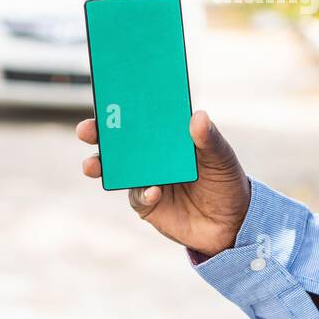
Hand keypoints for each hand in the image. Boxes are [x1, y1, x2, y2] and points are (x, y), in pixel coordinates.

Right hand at [77, 109, 250, 257]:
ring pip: (117, 168)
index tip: (106, 95)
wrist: (231, 224)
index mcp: (167, 136)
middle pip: (119, 140)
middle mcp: (152, 155)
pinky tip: (154, 192)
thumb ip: (209, 139)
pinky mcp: (147, 203)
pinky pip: (137, 195)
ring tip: (93, 165)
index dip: (122, 105)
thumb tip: (198, 116)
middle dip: (98, 133)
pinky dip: (143, 192)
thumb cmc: (226, 182)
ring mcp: (146, 178)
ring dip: (101, 164)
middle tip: (87, 130)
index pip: (141, 116)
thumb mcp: (222, 158)